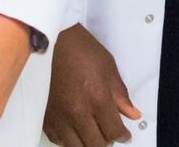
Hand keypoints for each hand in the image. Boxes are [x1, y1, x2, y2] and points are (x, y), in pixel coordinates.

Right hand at [42, 23, 140, 146]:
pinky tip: (75, 130)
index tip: (125, 134)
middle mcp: (77, 112)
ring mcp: (59, 117)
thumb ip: (120, 96)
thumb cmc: (81, 50)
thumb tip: (133, 114)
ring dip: (88, 143)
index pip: (113, 131)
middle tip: (110, 133)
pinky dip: (69, 140)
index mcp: (97, 98)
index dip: (123, 135)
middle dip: (107, 141)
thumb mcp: (108, 68)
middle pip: (96, 144)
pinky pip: (58, 141)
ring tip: (93, 132)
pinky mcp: (45, 117)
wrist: (52, 40)